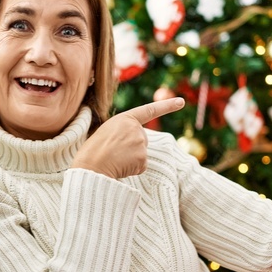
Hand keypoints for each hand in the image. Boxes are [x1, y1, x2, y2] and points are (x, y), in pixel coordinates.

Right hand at [71, 97, 185, 177]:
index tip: (181, 102)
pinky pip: (141, 166)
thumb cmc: (93, 152)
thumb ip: (123, 133)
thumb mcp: (107, 133)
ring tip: (114, 160)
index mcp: (124, 119)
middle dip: (131, 149)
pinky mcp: (143, 157)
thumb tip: (138, 145)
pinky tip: (120, 167)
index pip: (149, 110)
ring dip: (130, 160)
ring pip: (141, 154)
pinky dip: (132, 170)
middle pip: (142, 140)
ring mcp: (140, 143)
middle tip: (113, 154)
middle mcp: (135, 128)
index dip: (167, 106)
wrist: (90, 166)